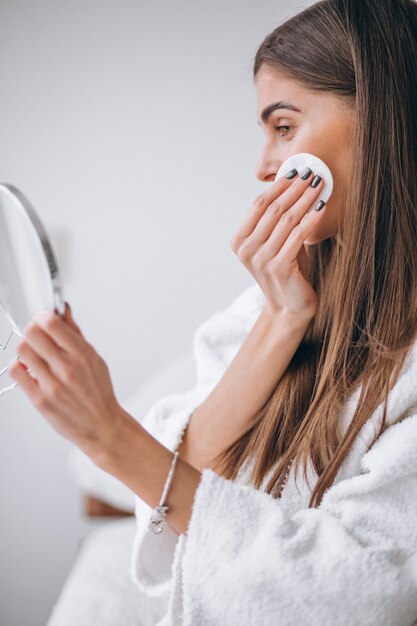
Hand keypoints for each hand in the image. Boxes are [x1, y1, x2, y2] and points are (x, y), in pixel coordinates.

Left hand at [7, 303, 123, 458]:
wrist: (101, 425)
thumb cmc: (99, 392)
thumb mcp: (94, 358)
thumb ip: (75, 333)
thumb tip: (63, 311)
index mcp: (82, 354)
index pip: (51, 323)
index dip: (42, 316)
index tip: (42, 318)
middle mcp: (66, 368)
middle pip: (32, 333)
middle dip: (32, 329)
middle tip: (36, 335)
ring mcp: (51, 384)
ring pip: (22, 350)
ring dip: (25, 347)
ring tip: (33, 354)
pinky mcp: (39, 399)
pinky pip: (16, 372)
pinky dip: (18, 365)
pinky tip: (28, 368)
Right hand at [230, 168, 325, 319]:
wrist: (290, 307)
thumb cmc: (286, 270)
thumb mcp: (276, 242)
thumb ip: (276, 220)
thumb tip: (292, 183)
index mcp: (239, 241)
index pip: (258, 204)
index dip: (279, 186)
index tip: (296, 171)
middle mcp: (246, 250)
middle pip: (272, 209)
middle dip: (294, 188)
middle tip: (312, 173)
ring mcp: (260, 259)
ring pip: (286, 219)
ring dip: (305, 199)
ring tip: (319, 185)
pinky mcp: (278, 267)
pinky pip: (298, 235)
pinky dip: (311, 218)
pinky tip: (322, 207)